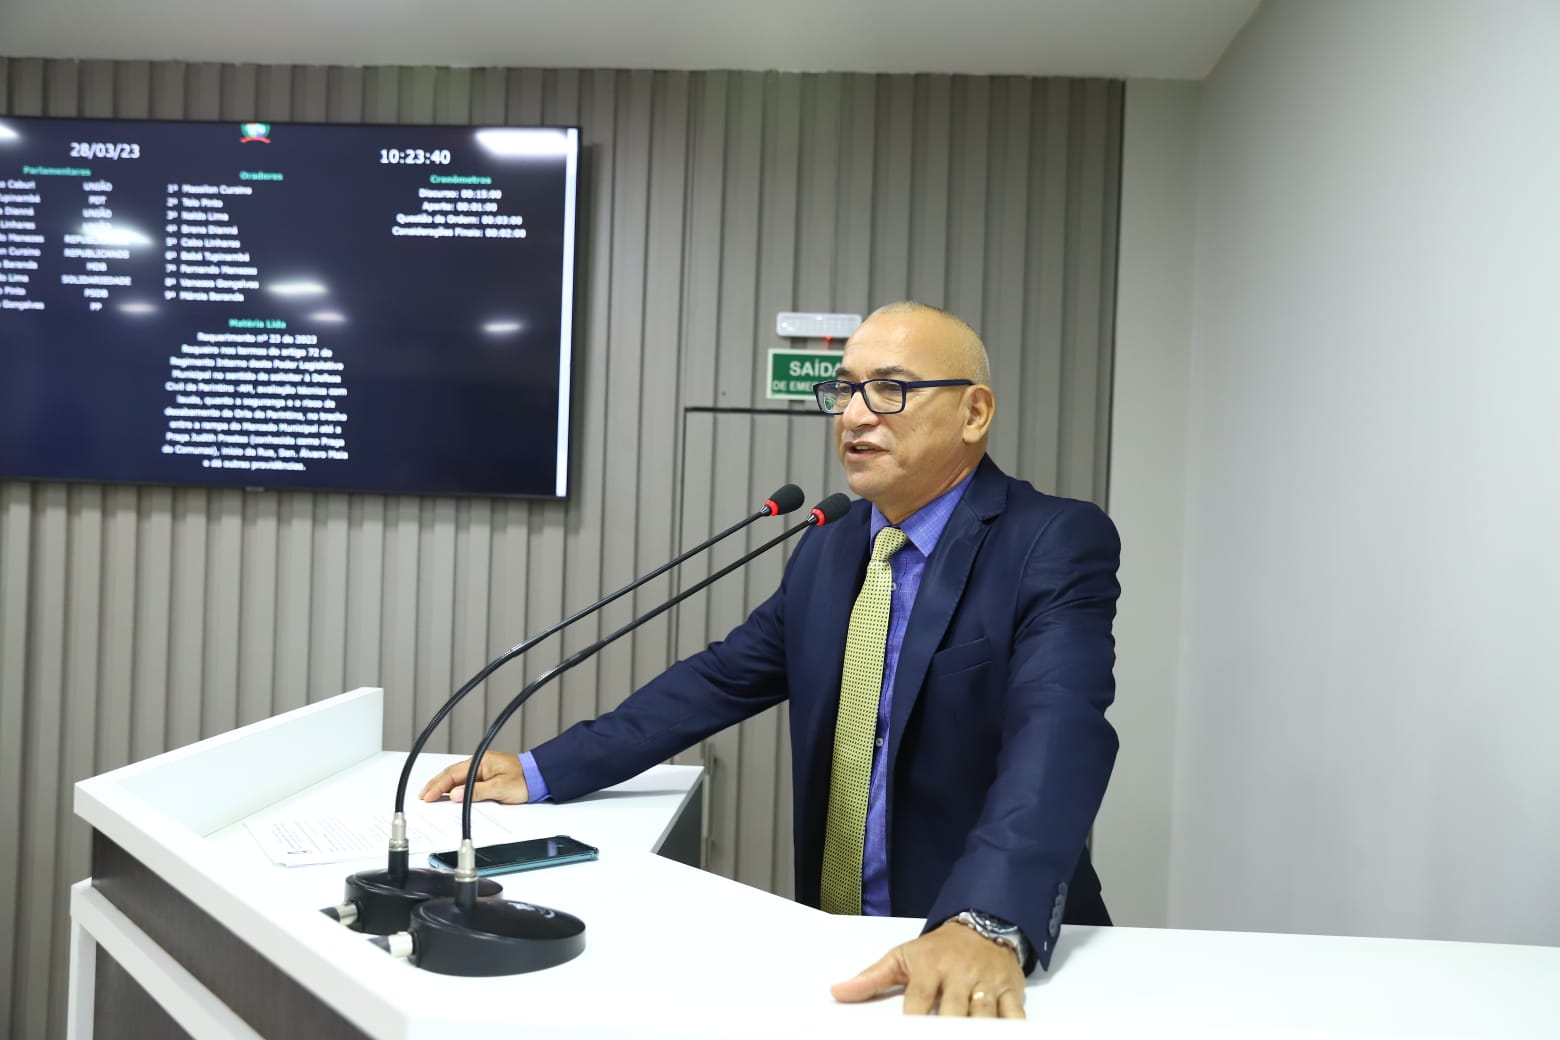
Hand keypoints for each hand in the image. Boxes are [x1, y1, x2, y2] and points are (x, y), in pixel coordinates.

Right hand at [418, 752, 529, 803]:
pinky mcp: (486, 779)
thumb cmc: (524, 780)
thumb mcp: (500, 788)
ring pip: (456, 779)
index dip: (438, 785)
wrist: (539, 778)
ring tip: (430, 796)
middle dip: (435, 785)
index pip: (453, 774)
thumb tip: (455, 795)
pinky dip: (453, 789)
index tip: (427, 796)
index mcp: (481, 762)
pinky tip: (448, 796)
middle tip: (423, 796)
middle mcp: (479, 764)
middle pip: (451, 775)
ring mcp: (482, 771)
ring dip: (442, 787)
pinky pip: (464, 784)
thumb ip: (477, 791)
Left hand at [831, 919, 1025, 1018]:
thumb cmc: (938, 948)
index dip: (913, 1022)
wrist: (983, 923)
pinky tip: (1005, 1037)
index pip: (918, 1000)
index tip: (906, 1036)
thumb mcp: (903, 957)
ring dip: (976, 1032)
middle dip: (947, 1031)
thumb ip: (871, 978)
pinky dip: (1011, 1028)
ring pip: (983, 1015)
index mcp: (930, 967)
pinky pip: (1014, 1015)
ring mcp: (987, 983)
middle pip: (953, 1011)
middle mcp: (960, 975)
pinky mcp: (1010, 991)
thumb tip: (838, 993)